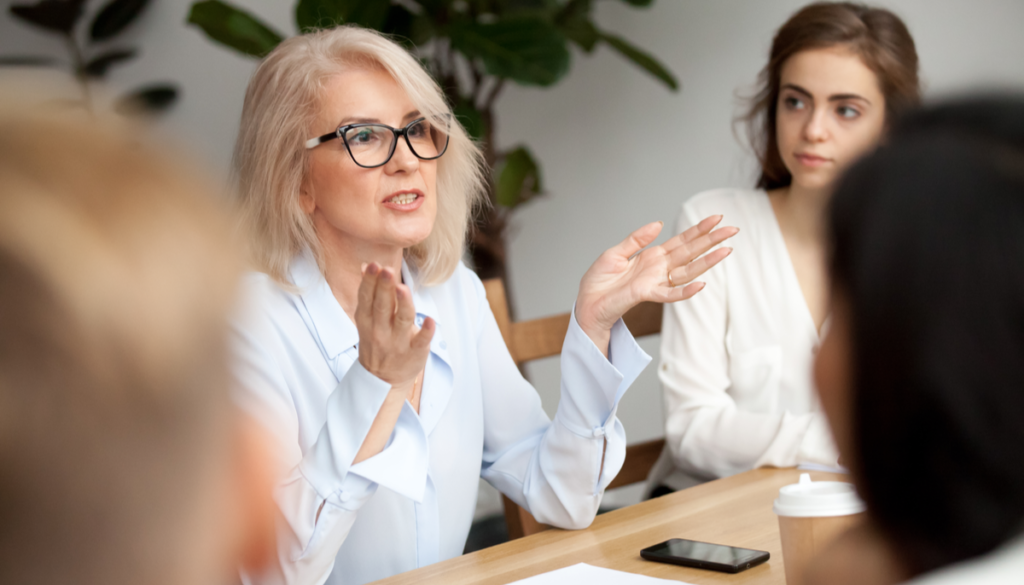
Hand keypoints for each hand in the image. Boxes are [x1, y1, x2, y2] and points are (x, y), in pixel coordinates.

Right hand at [355, 263, 433, 390]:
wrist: (383, 380)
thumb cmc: (377, 342)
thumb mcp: (367, 320)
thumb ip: (369, 293)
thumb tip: (366, 265)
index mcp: (367, 320)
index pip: (367, 298)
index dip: (370, 281)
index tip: (373, 265)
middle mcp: (380, 330)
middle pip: (382, 306)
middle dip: (383, 287)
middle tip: (386, 270)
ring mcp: (398, 343)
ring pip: (401, 320)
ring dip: (403, 304)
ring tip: (402, 288)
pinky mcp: (415, 353)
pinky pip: (421, 341)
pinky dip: (425, 332)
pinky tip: (430, 321)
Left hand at [575, 215, 737, 350]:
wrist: (586, 303)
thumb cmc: (599, 282)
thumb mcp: (615, 253)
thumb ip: (636, 239)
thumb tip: (658, 223)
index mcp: (652, 256)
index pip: (681, 241)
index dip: (699, 230)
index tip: (717, 218)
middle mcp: (659, 269)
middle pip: (690, 252)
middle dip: (711, 241)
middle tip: (732, 229)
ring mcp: (655, 282)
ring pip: (687, 271)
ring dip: (707, 262)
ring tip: (727, 251)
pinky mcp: (646, 294)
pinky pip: (670, 294)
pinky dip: (685, 291)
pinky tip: (701, 284)